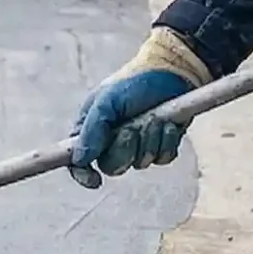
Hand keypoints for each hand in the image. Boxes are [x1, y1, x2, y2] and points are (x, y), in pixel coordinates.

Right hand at [68, 28, 213, 187]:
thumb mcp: (108, 101)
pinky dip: (166, 141)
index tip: (94, 181)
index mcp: (93, 128)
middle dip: (125, 149)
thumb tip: (80, 159)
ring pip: (140, 163)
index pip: (78, 160)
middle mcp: (113, 140)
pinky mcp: (161, 145)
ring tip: (153, 118)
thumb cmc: (135, 82)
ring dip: (148, 140)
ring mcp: (138, 144)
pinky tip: (168, 124)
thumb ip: (92, 130)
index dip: (82, 174)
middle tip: (132, 128)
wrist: (174, 72)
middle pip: (112, 167)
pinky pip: (162, 158)